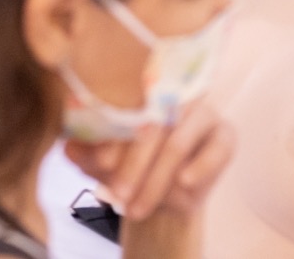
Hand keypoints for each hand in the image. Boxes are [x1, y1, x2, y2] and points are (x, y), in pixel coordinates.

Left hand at [64, 98, 234, 223]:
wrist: (161, 194)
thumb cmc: (128, 166)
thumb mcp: (101, 162)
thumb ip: (85, 151)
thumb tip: (68, 146)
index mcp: (142, 89)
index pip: (128, 105)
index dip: (114, 136)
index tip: (101, 165)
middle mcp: (172, 93)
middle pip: (153, 124)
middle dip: (133, 165)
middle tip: (117, 194)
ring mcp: (201, 112)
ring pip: (179, 141)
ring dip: (157, 177)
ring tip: (138, 205)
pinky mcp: (225, 134)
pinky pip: (218, 147)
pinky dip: (201, 165)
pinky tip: (183, 182)